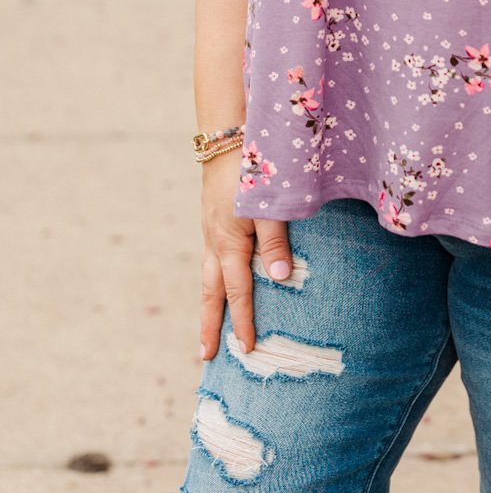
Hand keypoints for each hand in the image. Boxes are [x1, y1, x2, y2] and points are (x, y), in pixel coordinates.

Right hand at [198, 152, 292, 359]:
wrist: (225, 135)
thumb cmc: (251, 168)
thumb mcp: (267, 204)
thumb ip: (275, 241)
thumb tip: (281, 280)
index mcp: (228, 241)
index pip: (237, 291)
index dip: (243, 321)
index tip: (247, 349)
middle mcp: (214, 240)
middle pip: (211, 292)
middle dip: (210, 325)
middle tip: (206, 357)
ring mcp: (210, 230)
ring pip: (207, 276)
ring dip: (208, 304)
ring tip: (208, 330)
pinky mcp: (213, 219)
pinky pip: (211, 258)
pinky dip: (212, 279)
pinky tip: (219, 282)